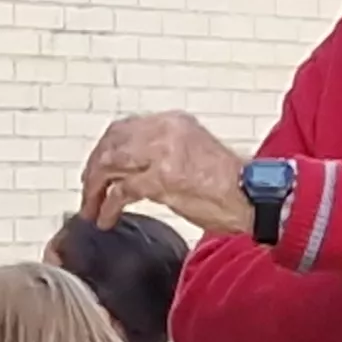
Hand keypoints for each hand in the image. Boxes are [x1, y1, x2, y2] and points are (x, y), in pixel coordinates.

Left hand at [79, 111, 250, 235]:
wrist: (254, 196)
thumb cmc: (231, 183)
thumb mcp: (194, 152)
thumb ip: (164, 152)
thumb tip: (135, 165)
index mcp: (173, 122)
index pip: (123, 128)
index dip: (104, 149)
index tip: (96, 167)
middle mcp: (165, 132)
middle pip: (111, 144)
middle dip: (93, 169)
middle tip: (87, 190)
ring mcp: (162, 154)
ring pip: (109, 165)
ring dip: (94, 189)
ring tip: (90, 207)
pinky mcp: (162, 180)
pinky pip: (121, 192)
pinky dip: (107, 207)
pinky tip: (105, 219)